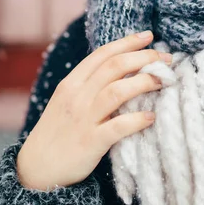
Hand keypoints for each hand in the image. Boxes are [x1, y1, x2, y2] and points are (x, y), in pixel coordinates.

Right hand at [16, 31, 171, 190]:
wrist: (37, 169)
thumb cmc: (60, 131)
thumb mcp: (69, 100)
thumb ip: (91, 84)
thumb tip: (126, 66)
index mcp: (72, 83)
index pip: (103, 54)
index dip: (128, 42)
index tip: (149, 36)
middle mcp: (77, 96)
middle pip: (114, 66)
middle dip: (144, 57)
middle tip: (166, 59)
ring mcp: (83, 119)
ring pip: (117, 91)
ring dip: (144, 82)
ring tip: (163, 81)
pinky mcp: (90, 143)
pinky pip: (117, 127)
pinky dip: (136, 120)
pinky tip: (151, 117)